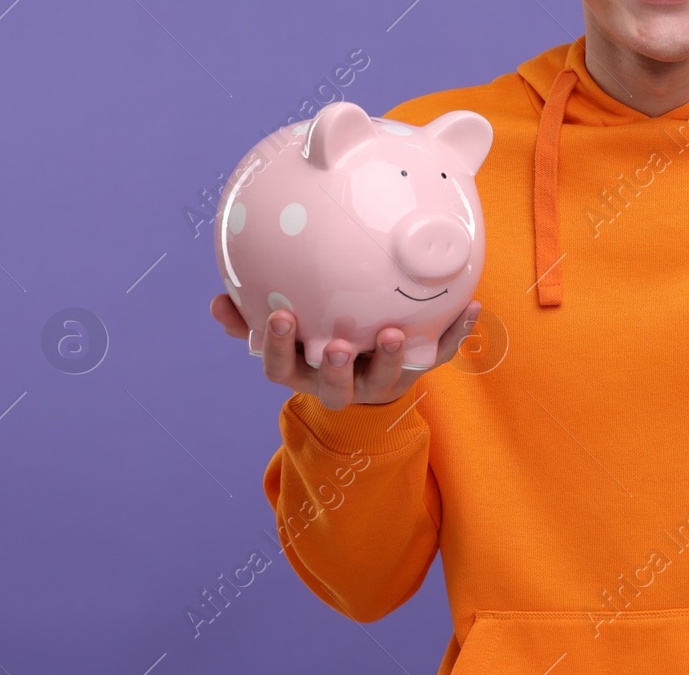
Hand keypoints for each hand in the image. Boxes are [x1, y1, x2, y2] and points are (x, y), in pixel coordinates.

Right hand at [209, 294, 480, 409]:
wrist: (364, 373)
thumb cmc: (313, 339)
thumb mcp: (282, 334)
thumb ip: (248, 317)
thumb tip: (217, 301)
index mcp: (303, 372)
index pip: (281, 369)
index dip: (278, 348)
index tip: (281, 317)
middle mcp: (339, 383)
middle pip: (334, 386)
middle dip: (335, 368)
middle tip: (338, 346)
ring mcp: (379, 381)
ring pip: (385, 379)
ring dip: (391, 358)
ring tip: (394, 334)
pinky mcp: (416, 372)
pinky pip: (439, 355)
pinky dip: (457, 334)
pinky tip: (471, 307)